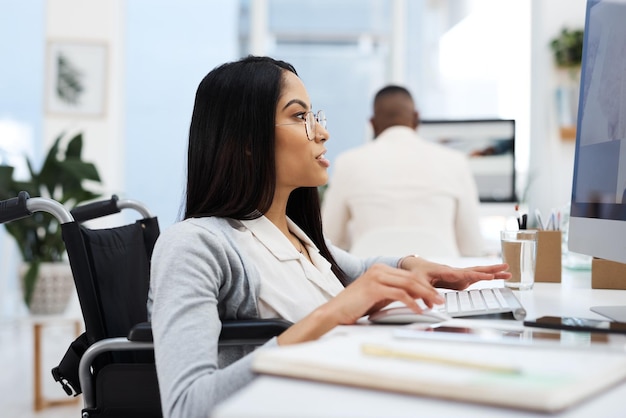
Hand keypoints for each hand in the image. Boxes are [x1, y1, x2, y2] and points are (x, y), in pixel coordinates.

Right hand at [324, 263, 444, 324]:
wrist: (334, 312)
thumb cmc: (355, 307)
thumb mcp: (378, 297)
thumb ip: (393, 293)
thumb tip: (414, 298)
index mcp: (380, 269)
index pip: (408, 275)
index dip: (424, 286)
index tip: (434, 296)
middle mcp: (379, 269)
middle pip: (411, 278)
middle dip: (428, 290)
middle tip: (440, 300)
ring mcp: (376, 277)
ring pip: (408, 284)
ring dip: (424, 295)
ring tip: (434, 305)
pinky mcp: (374, 288)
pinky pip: (399, 294)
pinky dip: (412, 303)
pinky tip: (418, 310)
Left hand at [400, 256, 510, 290]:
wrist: (416, 266)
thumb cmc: (417, 273)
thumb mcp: (418, 282)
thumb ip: (425, 293)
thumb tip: (433, 305)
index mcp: (445, 271)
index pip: (463, 273)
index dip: (476, 275)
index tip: (488, 275)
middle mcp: (455, 272)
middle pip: (475, 270)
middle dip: (490, 269)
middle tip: (506, 267)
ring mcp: (458, 275)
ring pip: (478, 272)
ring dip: (492, 271)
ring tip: (508, 271)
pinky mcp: (460, 279)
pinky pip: (475, 277)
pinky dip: (486, 276)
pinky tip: (496, 277)